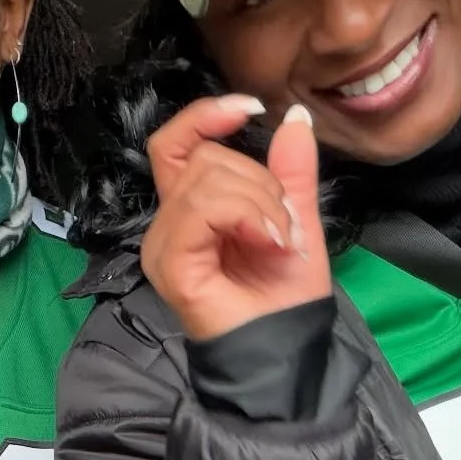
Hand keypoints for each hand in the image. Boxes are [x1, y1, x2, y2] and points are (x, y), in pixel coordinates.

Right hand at [140, 95, 331, 341]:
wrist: (286, 350)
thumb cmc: (285, 298)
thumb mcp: (296, 218)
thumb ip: (291, 170)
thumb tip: (294, 117)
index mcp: (192, 210)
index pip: (175, 144)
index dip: (205, 116)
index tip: (250, 109)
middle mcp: (169, 225)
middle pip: (204, 159)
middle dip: (260, 182)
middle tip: (286, 226)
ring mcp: (164, 246)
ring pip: (205, 179)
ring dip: (259, 201)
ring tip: (280, 239)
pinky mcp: (170, 265)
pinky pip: (203, 210)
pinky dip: (247, 216)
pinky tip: (269, 241)